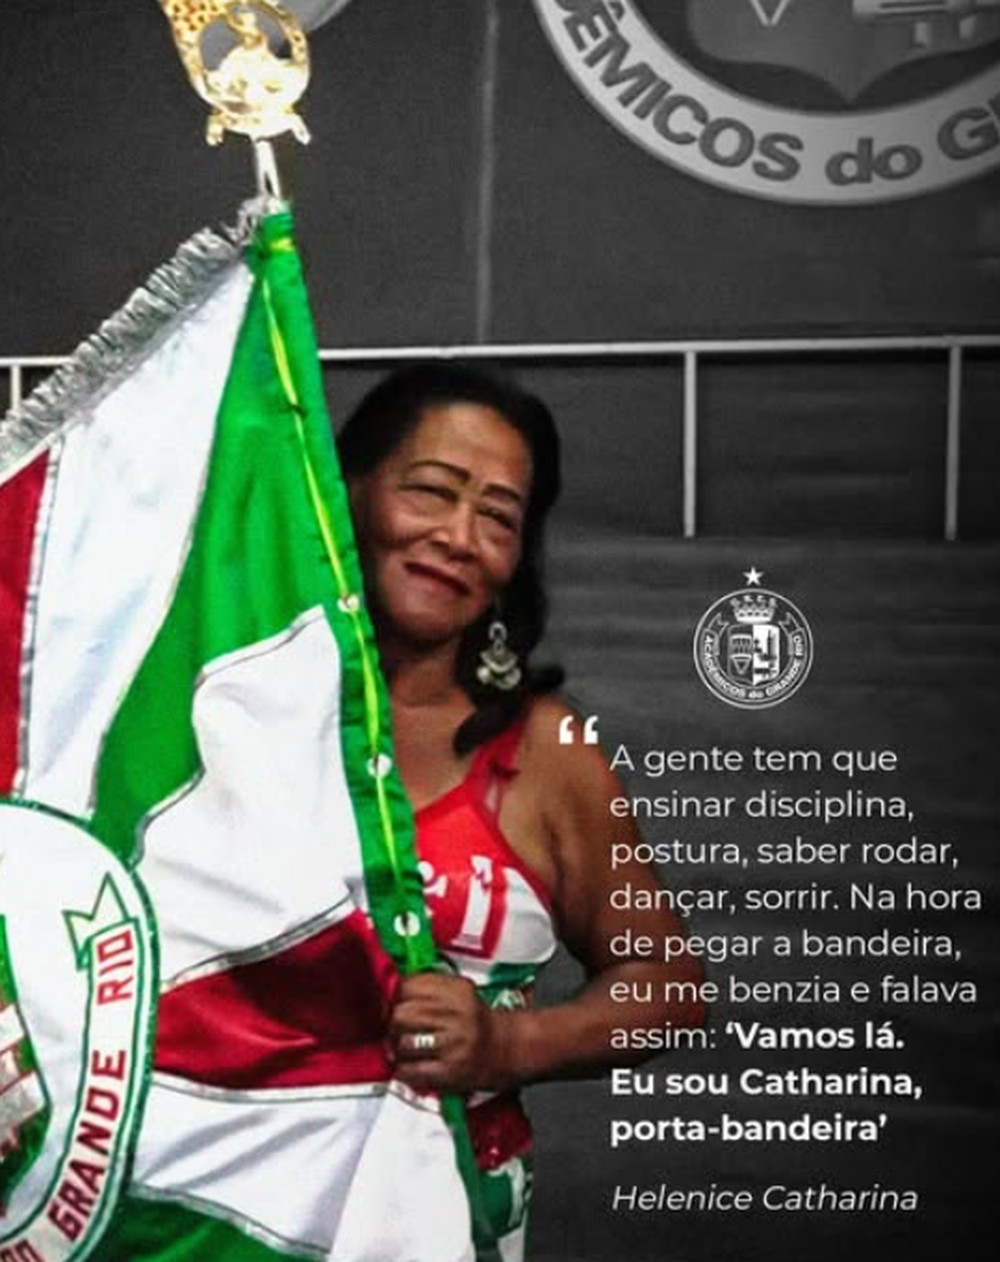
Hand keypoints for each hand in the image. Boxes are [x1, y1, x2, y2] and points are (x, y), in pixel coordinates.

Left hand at [389, 972, 509, 1094]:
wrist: (507, 1049)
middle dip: (393, 1024)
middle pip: (402, 1014)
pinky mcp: (451, 1071)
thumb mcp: (460, 992)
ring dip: (397, 1049)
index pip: (409, 985)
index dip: (396, 996)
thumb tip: (393, 991)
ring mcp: (454, 1043)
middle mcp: (457, 1014)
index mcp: (457, 990)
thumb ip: (430, 987)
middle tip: (396, 1029)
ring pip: (404, 1043)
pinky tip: (410, 1067)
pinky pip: (412, 1070)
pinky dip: (404, 1070)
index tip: (395, 1003)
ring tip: (404, 1049)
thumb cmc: (477, 1022)